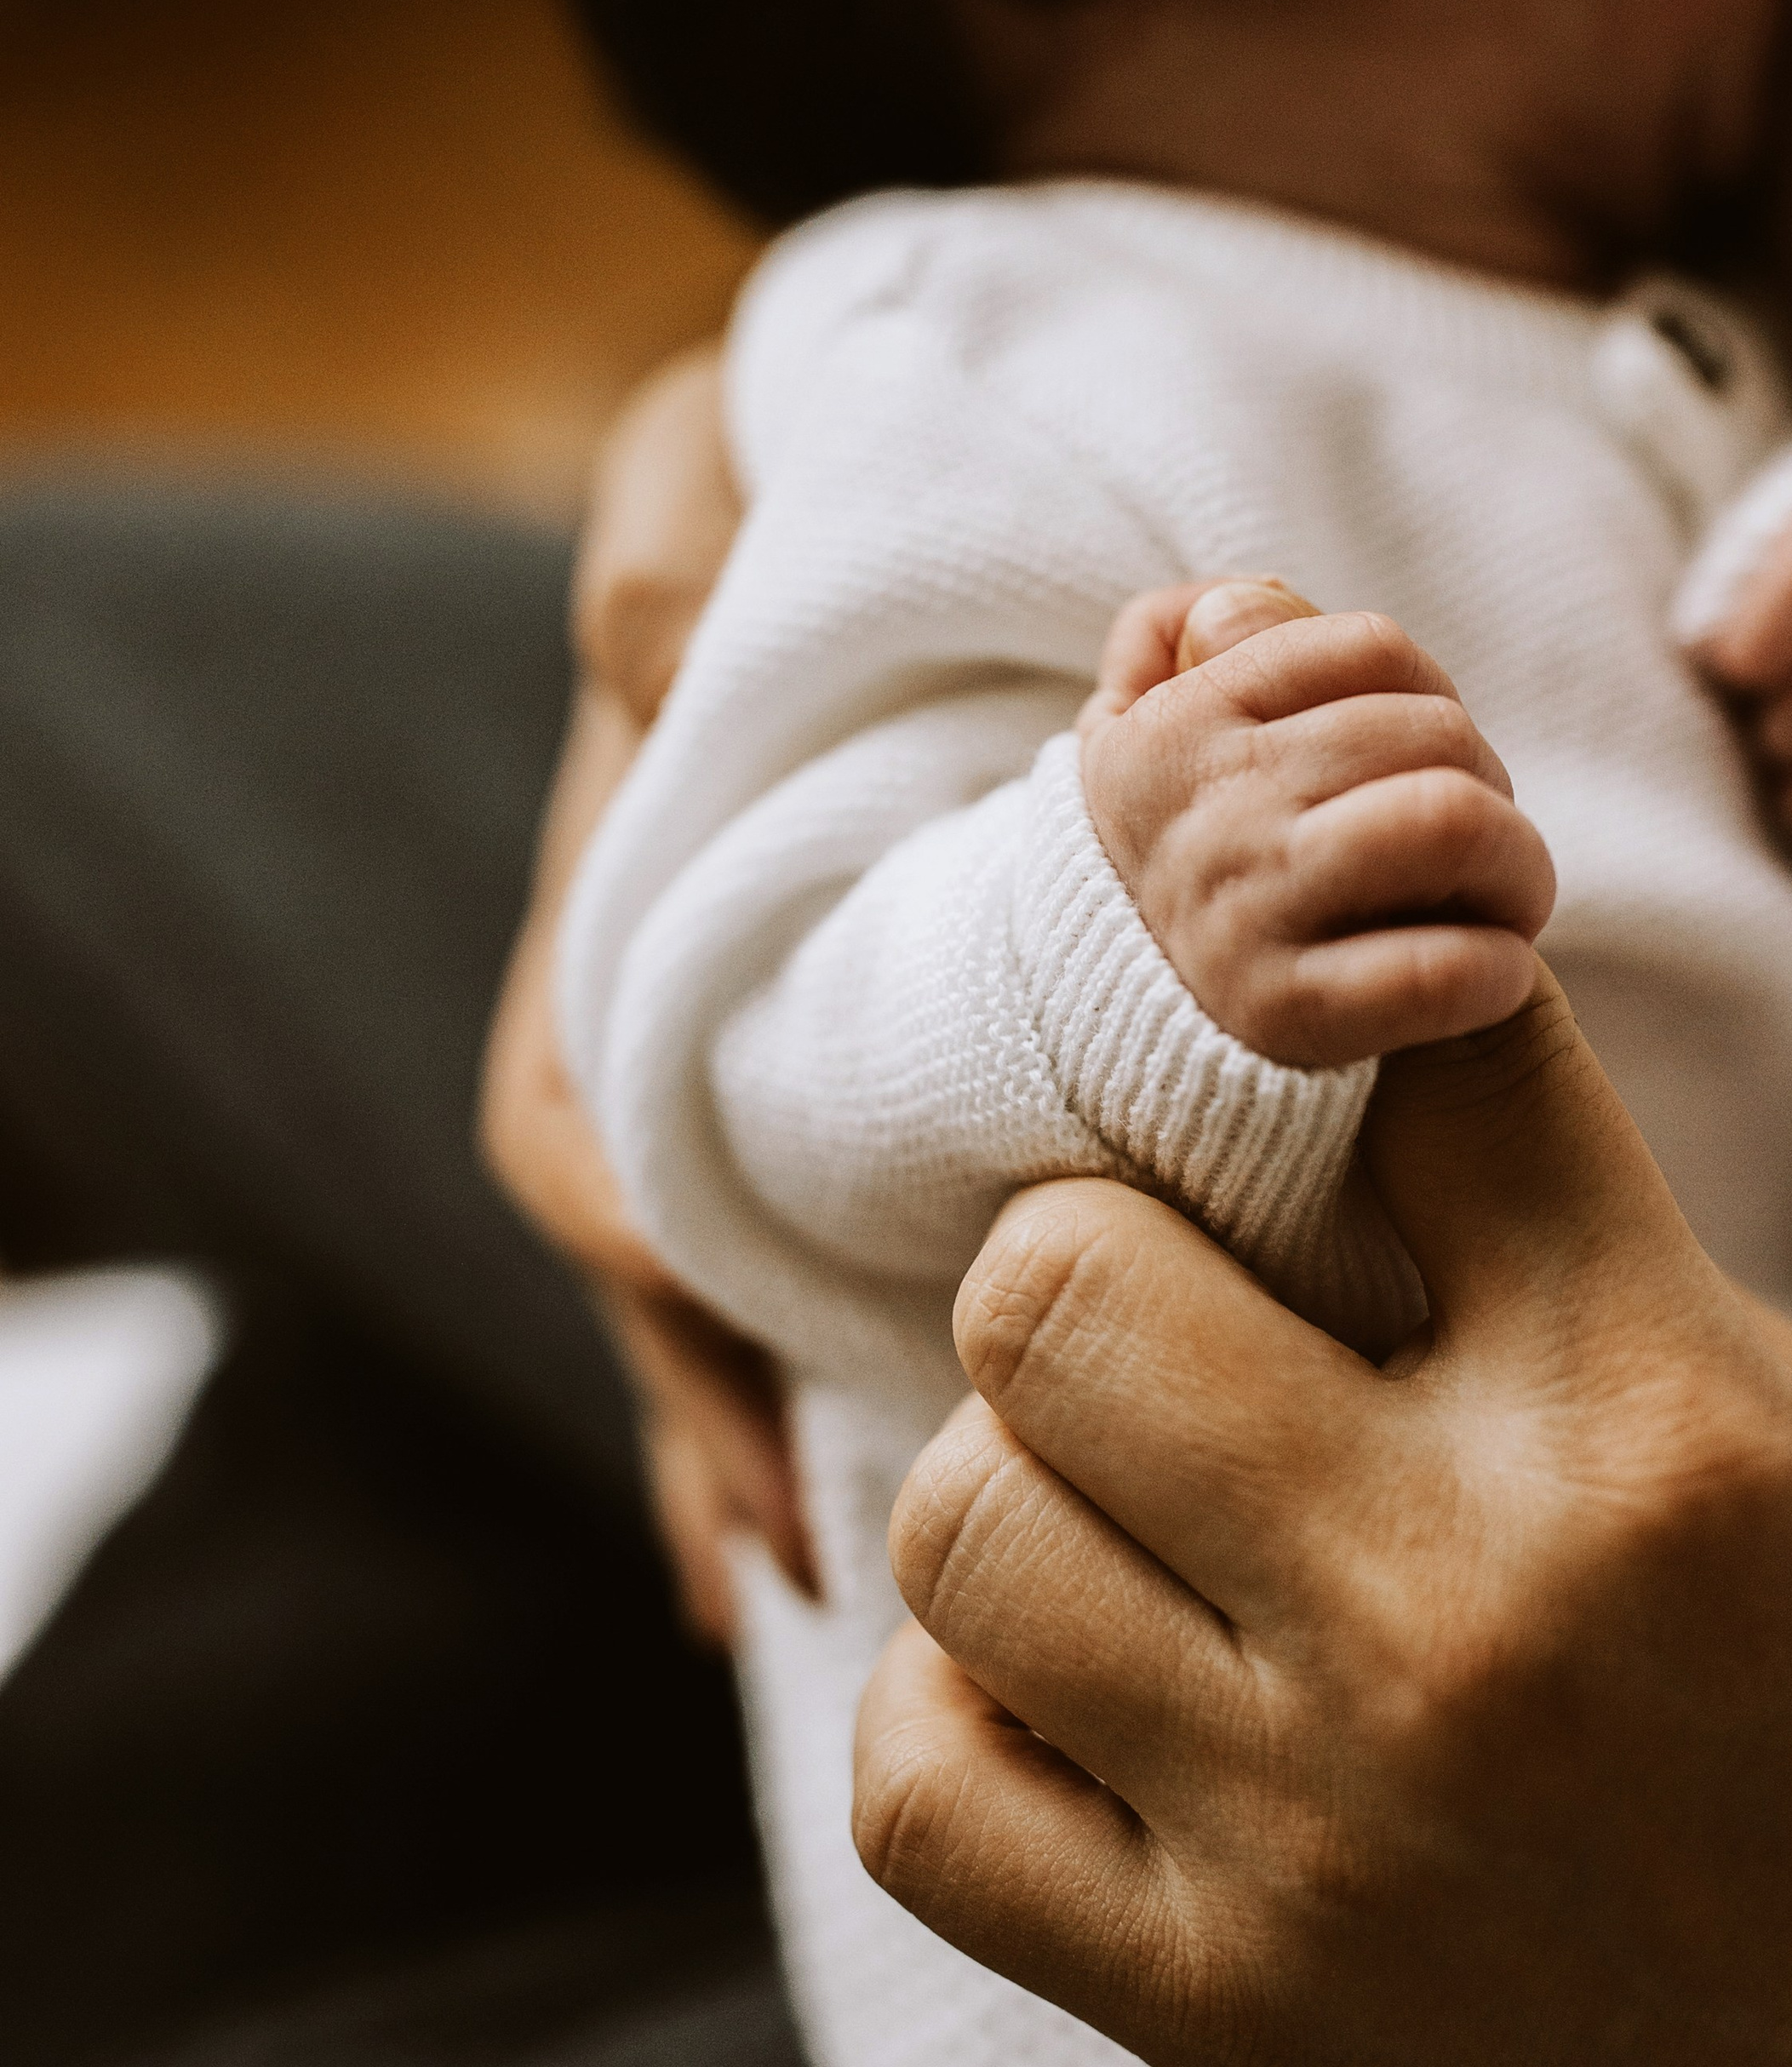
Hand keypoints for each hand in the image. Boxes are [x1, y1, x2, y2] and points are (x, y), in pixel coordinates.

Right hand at [480, 348, 812, 1642]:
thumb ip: (661, 571)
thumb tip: (651, 653)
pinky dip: (859, 1359)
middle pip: (655, 1268)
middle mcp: (666, 1033)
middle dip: (702, 1414)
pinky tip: (933, 1472)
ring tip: (829, 1590)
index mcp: (615, 933)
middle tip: (780, 1567)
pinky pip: (837, 1246)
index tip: (720, 1369)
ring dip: (767, 1432)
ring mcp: (753, 1074)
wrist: (847, 476)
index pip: (582, 1132)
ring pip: (736, 1292)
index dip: (643, 1258)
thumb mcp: (699, 499)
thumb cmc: (767, 493)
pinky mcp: (856, 1080)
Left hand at [855, 984, 1791, 2066]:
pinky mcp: (1222, 2013)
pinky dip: (958, 1706)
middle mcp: (1458, 1611)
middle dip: (1093, 1244)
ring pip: (962, 1519)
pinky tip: (1070, 1684)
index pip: (1416, 1080)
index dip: (1363, 1033)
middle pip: (1059, 1281)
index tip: (1340, 1083)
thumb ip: (1573, 1266)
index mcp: (1653, 1430)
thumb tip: (1311, 1116)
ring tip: (1123, 1506)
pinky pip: (923, 1796)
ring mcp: (1317, 1832)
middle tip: (1162, 1305)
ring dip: (1021, 1475)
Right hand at [1077, 579, 1556, 1068]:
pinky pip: (1442, 969)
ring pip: (1450, 822)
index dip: (1433, 696)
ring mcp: (1244, 918)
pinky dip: (1498, 969)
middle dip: (1490, 784)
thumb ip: (1193, 642)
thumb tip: (1254, 598)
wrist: (1111, 1039)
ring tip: (1505, 899)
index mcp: (1176, 729)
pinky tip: (1492, 976)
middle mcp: (1208, 814)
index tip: (1427, 758)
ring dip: (1518, 865)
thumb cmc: (1173, 865)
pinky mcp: (1284, 1021)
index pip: (1370, 648)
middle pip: (1433, 733)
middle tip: (1480, 843)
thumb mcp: (1141, 736)